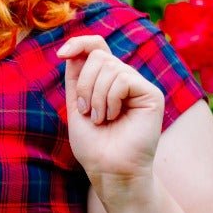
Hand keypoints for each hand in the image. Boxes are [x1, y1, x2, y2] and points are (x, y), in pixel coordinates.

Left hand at [57, 34, 164, 190]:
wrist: (109, 170)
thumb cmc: (93, 145)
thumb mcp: (76, 106)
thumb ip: (76, 77)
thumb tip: (73, 50)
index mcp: (107, 81)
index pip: (96, 46)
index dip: (79, 43)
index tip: (61, 54)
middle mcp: (124, 80)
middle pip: (98, 56)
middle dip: (84, 85)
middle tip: (87, 112)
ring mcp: (139, 86)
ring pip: (109, 66)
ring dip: (96, 97)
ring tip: (101, 120)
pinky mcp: (151, 94)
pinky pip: (123, 78)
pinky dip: (110, 99)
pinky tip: (113, 117)